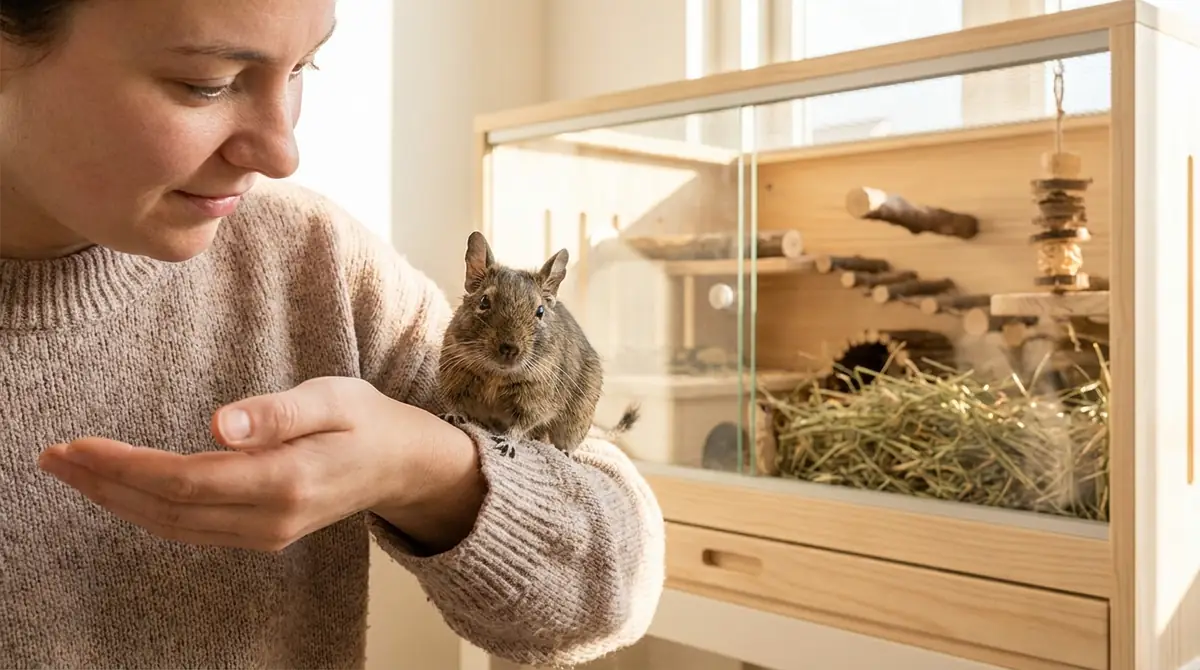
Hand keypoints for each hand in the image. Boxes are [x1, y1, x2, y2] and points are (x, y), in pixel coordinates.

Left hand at [37, 377, 483, 552]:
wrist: (402, 464)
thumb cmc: (367, 419)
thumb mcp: (332, 397)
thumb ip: (277, 412)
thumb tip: (219, 424)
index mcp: (286, 481)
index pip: (187, 481)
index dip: (127, 467)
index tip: (80, 446)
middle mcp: (271, 519)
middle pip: (168, 511)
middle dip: (106, 486)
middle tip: (55, 459)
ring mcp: (266, 533)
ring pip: (174, 526)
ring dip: (118, 501)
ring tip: (74, 473)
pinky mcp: (261, 533)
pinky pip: (192, 528)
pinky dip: (148, 510)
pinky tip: (123, 491)